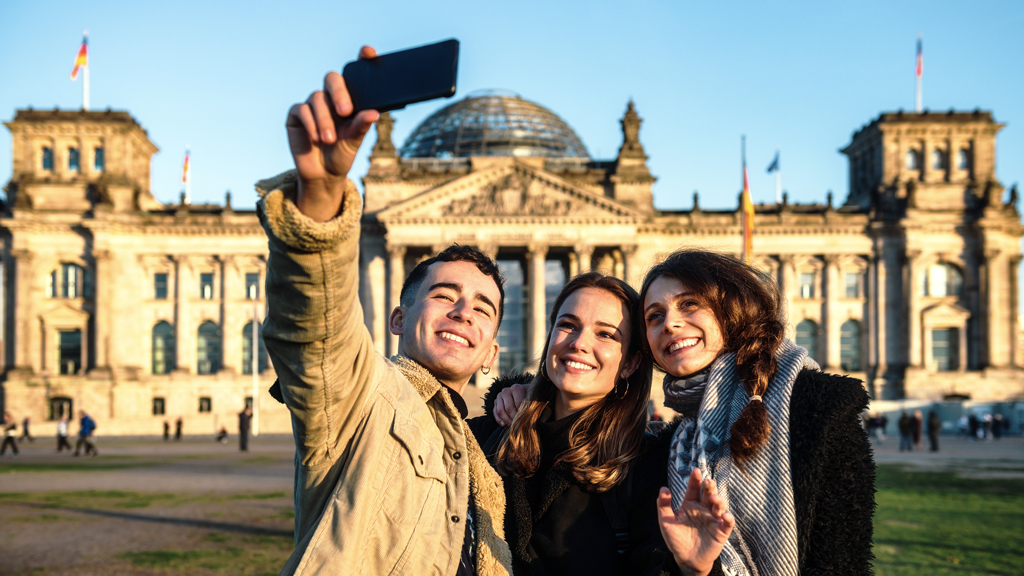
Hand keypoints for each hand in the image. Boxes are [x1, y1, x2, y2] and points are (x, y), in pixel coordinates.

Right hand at [285, 45, 379, 221]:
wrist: (322, 174)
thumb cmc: (342, 154)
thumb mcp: (354, 142)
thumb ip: (361, 126)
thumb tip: (374, 113)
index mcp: (350, 99)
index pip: (356, 74)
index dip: (363, 59)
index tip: (369, 52)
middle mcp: (331, 96)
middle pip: (332, 78)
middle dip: (339, 93)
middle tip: (345, 111)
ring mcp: (313, 103)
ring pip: (317, 98)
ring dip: (324, 120)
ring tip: (329, 139)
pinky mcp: (297, 113)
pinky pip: (302, 109)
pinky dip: (311, 123)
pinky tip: (316, 137)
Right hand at [493, 383, 527, 425]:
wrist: (524, 393)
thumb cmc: (530, 397)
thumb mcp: (533, 399)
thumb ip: (530, 406)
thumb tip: (526, 417)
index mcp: (516, 388)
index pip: (517, 403)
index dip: (521, 414)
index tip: (525, 421)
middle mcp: (506, 391)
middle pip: (508, 408)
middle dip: (514, 419)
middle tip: (519, 425)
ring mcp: (499, 396)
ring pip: (500, 411)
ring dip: (506, 420)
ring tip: (512, 426)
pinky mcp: (496, 402)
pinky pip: (494, 412)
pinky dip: (499, 420)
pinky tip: (504, 425)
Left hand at [657, 469, 734, 575]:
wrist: (686, 559)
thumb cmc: (676, 539)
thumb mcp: (666, 522)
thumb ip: (664, 506)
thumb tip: (663, 488)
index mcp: (690, 504)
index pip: (693, 489)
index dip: (695, 480)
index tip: (696, 470)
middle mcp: (703, 509)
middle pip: (708, 494)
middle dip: (709, 487)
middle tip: (708, 481)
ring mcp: (713, 519)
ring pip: (719, 506)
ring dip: (718, 501)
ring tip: (714, 499)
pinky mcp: (721, 531)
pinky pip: (727, 524)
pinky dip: (728, 519)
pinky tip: (725, 515)